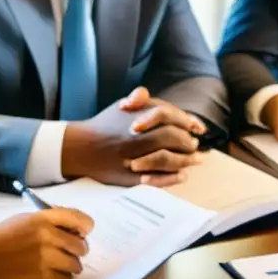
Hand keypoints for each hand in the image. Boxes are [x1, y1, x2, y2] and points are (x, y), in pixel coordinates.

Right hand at [0, 207, 93, 278]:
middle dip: (78, 250)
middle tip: (70, 252)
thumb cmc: (2, 238)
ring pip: (76, 266)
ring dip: (69, 266)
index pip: (79, 219)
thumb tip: (77, 229)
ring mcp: (45, 260)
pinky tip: (48, 274)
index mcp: (43, 219)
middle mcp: (47, 238)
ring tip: (56, 264)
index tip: (85, 232)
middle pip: (82, 246)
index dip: (86, 227)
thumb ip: (51, 220)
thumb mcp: (26, 219)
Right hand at [62, 86, 206, 186]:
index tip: (197, 128)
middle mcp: (136, 136)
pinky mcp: (129, 177)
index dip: (188, 122)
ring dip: (185, 160)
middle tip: (194, 145)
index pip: (171, 117)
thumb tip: (163, 101)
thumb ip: (145, 100)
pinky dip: (172, 177)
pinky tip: (182, 175)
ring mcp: (133, 157)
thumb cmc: (106, 125)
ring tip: (194, 160)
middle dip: (188, 141)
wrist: (80, 147)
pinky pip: (155, 178)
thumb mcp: (123, 106)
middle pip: (172, 137)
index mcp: (136, 117)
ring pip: (167, 158)